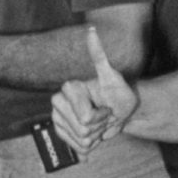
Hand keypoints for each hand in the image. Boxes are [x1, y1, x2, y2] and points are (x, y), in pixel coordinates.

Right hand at [52, 25, 138, 150]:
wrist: (120, 111)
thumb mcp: (113, 77)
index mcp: (69, 88)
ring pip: (80, 141)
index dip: (102, 116)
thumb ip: (99, 55)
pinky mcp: (60, 132)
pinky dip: (90, 146)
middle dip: (99, 126)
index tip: (106, 106)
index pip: (86, 118)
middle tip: (104, 114)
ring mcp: (58, 118)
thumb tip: (91, 30)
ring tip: (99, 122)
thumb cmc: (119, 93)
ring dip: (96, 136)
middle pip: (82, 130)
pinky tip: (94, 135)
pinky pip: (76, 148)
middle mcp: (58, 101)